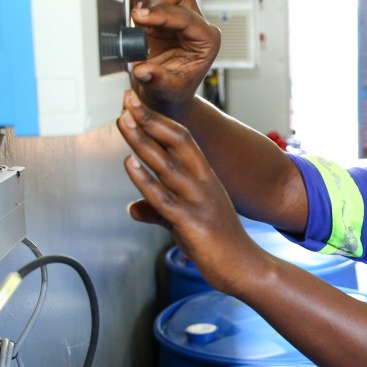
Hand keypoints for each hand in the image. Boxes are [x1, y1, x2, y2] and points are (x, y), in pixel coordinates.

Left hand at [116, 90, 263, 295]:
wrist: (244, 269)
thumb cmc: (218, 245)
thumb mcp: (183, 222)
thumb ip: (158, 211)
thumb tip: (133, 209)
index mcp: (205, 177)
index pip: (181, 138)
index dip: (157, 120)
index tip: (137, 104)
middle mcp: (203, 182)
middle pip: (174, 141)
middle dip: (149, 118)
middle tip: (128, 97)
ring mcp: (198, 201)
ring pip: (165, 164)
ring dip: (142, 140)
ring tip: (123, 119)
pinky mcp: (190, 222)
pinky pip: (163, 198)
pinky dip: (144, 179)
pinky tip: (129, 163)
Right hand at [129, 0, 220, 115]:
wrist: (165, 94)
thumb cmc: (172, 92)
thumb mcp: (167, 92)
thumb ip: (157, 80)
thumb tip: (143, 70)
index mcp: (206, 40)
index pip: (185, 16)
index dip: (160, 14)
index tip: (138, 18)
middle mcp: (196, 22)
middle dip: (155, 0)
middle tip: (138, 18)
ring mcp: (180, 14)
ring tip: (137, 15)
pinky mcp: (163, 10)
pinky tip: (136, 13)